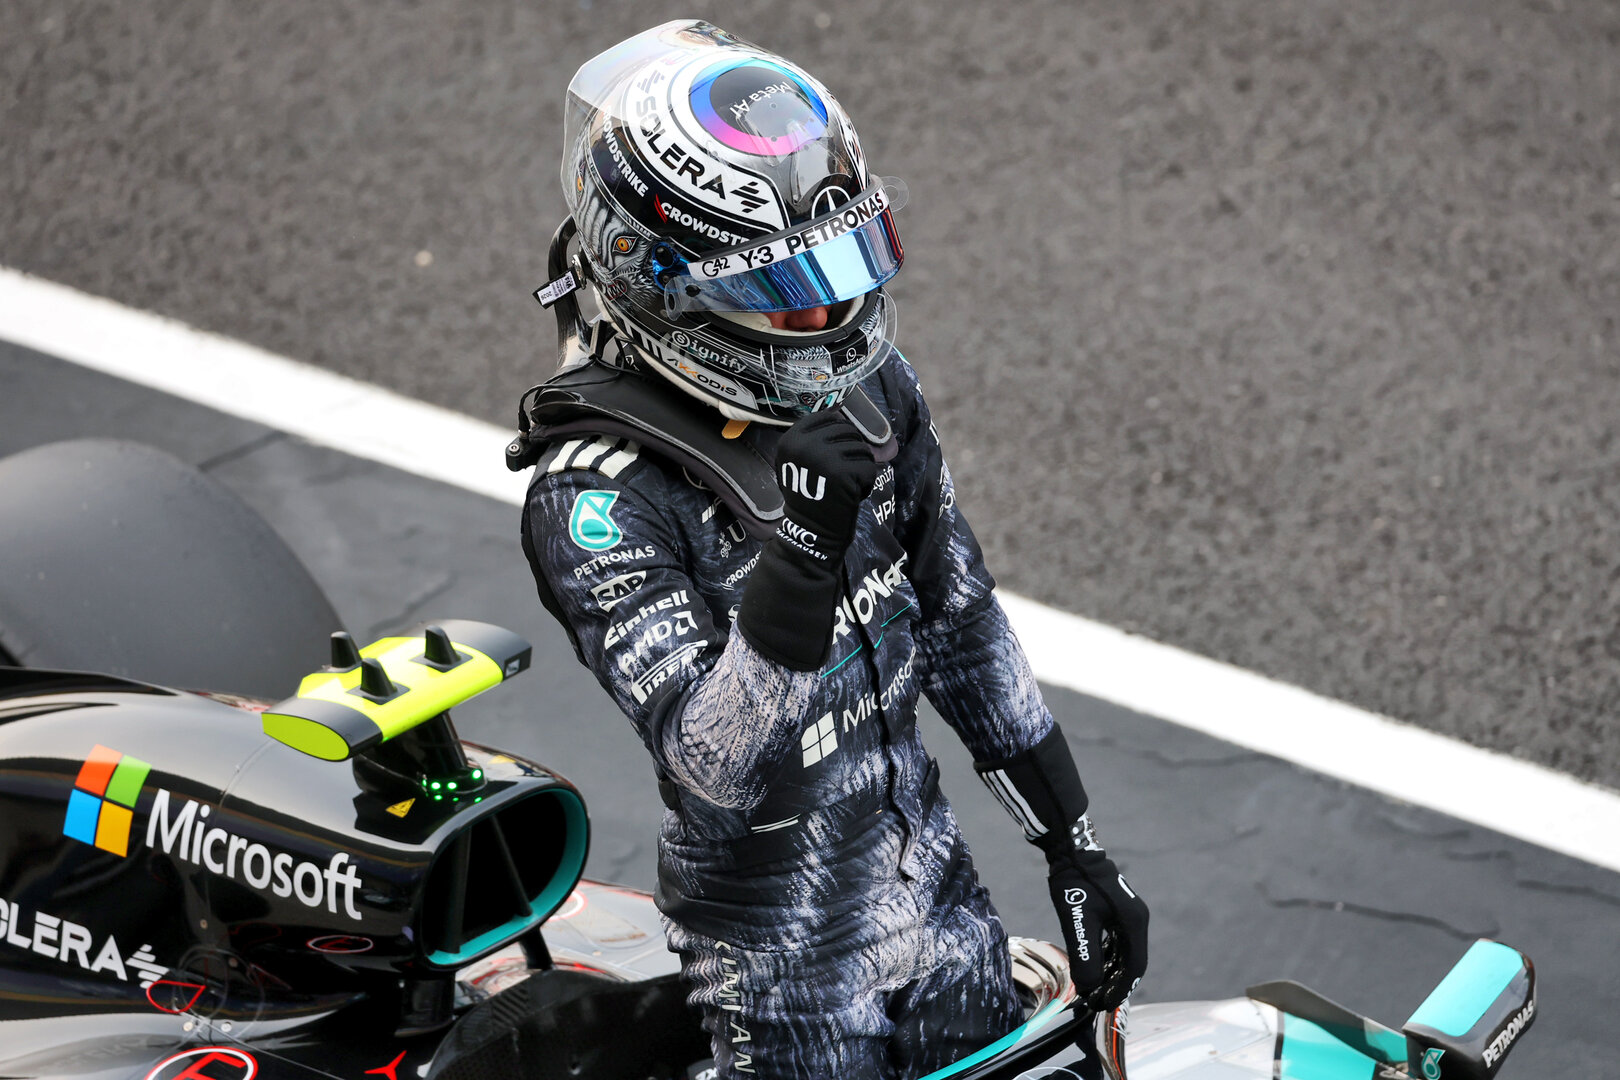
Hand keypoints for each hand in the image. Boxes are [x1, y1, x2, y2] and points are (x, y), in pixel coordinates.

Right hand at [771, 409, 880, 564]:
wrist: (810, 529)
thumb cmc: (809, 494)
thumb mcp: (799, 460)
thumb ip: (813, 437)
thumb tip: (839, 414)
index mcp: (792, 438)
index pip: (828, 417)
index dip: (840, 432)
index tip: (836, 453)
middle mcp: (805, 444)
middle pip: (848, 431)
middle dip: (852, 452)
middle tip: (842, 474)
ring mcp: (824, 457)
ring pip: (862, 449)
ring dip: (860, 467)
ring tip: (846, 484)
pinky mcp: (843, 473)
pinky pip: (869, 467)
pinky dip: (867, 482)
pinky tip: (852, 494)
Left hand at [1048, 838, 1147, 1011]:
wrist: (1071, 850)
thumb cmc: (1075, 884)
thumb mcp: (1078, 923)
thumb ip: (1086, 956)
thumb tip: (1089, 987)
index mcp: (1134, 922)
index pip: (1135, 966)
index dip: (1120, 988)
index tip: (1104, 1004)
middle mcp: (1136, 919)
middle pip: (1131, 961)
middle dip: (1114, 983)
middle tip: (1095, 1001)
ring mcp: (1127, 914)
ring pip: (1123, 952)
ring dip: (1110, 971)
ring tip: (1092, 989)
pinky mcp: (1116, 910)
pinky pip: (1116, 941)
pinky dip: (1106, 957)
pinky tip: (1093, 966)